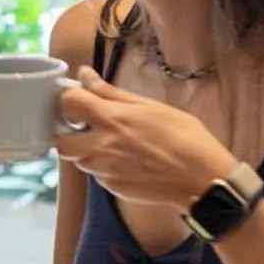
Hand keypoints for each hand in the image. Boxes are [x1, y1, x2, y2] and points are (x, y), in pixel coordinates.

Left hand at [52, 67, 238, 208]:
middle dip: (67, 134)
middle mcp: (101, 146)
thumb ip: (112, 93)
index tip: (75, 98)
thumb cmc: (184, 137)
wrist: (202, 178)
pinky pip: (97, 175)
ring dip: (87, 151)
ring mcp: (105, 170)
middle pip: (61, 142)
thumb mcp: (151, 106)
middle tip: (84, 128)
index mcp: (112, 119)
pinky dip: (104, 167)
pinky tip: (127, 162)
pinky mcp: (112, 187)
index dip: (67, 100)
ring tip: (113, 144)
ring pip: (79, 161)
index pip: (67, 104)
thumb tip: (86, 75)